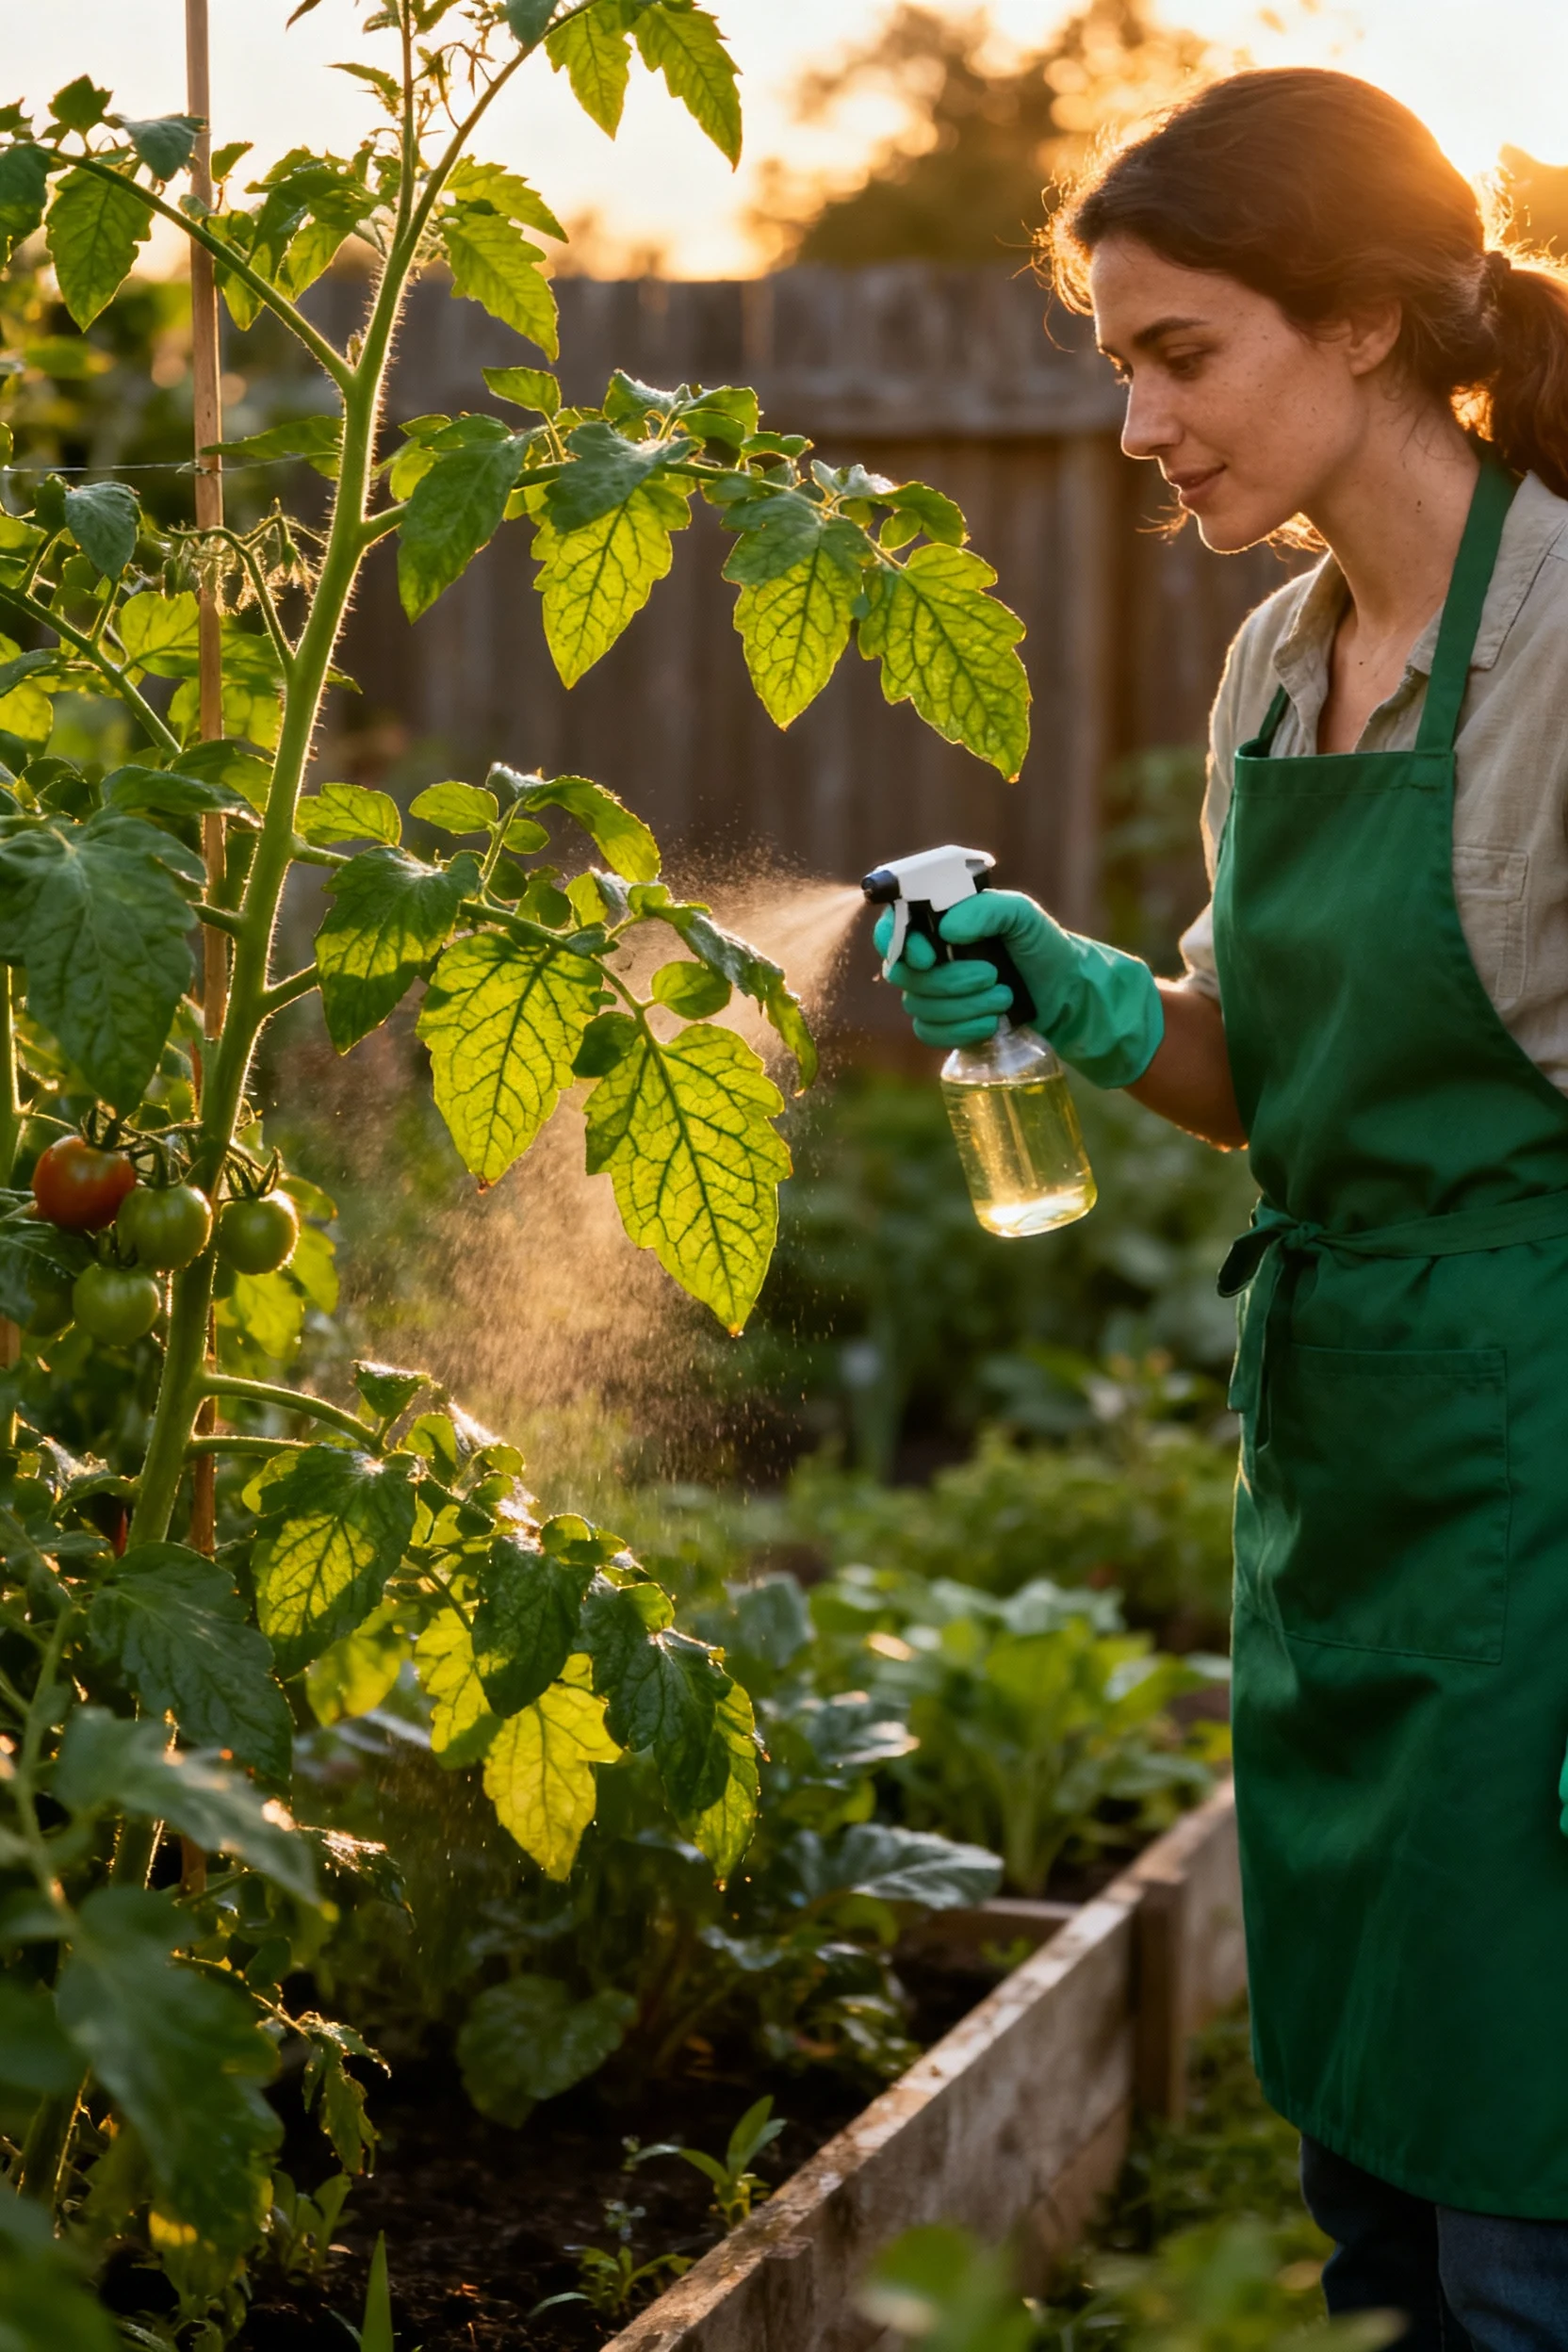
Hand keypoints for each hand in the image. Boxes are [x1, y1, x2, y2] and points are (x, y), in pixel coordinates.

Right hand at [874, 891, 1164, 1086]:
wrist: (1066, 994)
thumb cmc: (1043, 947)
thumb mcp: (1023, 916)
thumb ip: (988, 909)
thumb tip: (947, 929)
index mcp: (938, 924)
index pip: (890, 930)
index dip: (899, 943)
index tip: (930, 956)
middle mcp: (929, 957)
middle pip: (904, 974)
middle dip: (949, 980)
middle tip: (992, 976)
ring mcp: (934, 994)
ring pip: (918, 1006)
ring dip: (964, 1007)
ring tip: (1005, 998)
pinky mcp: (944, 1025)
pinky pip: (928, 1032)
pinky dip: (959, 1031)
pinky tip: (990, 1023)